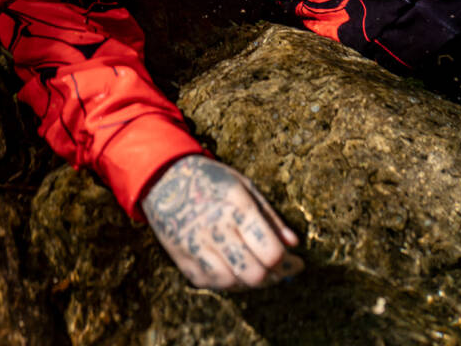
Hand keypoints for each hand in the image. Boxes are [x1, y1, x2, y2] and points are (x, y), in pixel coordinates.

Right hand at [141, 154, 303, 289]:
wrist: (163, 178)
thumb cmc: (210, 179)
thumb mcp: (243, 185)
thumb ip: (270, 216)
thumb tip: (293, 244)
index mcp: (236, 207)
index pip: (270, 252)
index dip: (289, 264)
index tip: (297, 263)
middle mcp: (216, 229)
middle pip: (254, 274)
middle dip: (273, 277)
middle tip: (281, 270)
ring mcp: (197, 247)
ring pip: (234, 283)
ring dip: (252, 281)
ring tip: (259, 268)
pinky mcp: (184, 260)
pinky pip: (214, 284)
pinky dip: (230, 282)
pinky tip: (236, 268)